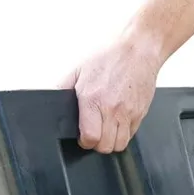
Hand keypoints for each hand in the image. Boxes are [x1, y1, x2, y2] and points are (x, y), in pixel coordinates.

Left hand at [59, 32, 161, 152]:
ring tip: (107, 130)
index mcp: (93, 99)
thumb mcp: (78, 70)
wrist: (138, 48)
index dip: (84, 141)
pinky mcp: (141, 112)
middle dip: (97, 143)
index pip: (90, 138)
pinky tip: (119, 121)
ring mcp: (129, 112)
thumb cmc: (109, 56)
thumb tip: (51, 101)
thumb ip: (63, 87)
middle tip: (95, 133)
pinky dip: (125, 133)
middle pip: (105, 146)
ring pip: (120, 144)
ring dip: (112, 141)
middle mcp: (112, 108)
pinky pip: (132, 134)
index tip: (83, 136)